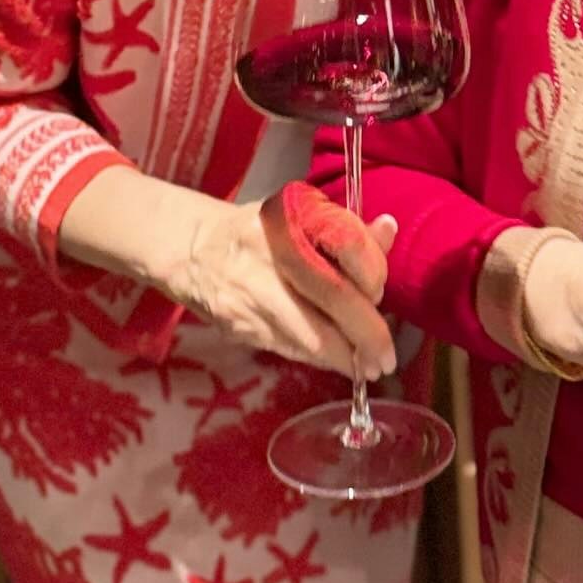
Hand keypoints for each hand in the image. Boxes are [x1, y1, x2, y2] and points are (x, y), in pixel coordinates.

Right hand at [165, 183, 398, 380]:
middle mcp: (272, 251)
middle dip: (367, 335)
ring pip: (311, 336)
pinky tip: (335, 361)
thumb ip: (347, 229)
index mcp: (292, 215)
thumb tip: (388, 230)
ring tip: (370, 367)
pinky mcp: (240, 325)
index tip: (379, 293)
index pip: (348, 241)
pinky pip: (289, 349)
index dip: (372, 272)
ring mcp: (252, 291)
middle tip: (386, 358)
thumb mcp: (302, 216)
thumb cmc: (262, 234)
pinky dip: (318, 358)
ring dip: (346, 358)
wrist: (194, 250)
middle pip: (334, 296)